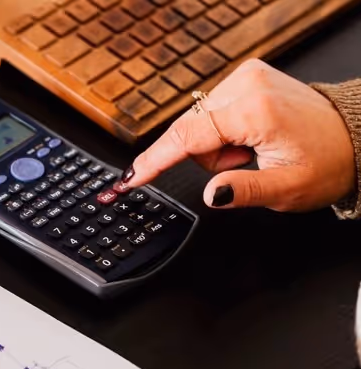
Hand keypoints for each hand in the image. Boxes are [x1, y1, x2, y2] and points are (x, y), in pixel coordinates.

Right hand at [124, 59, 355, 211]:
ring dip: (216, 145)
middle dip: (208, 156)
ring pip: (198, 123)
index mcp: (256, 110)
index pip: (187, 137)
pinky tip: (249, 136)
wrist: (353, 137)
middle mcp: (247, 85)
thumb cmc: (327, 161)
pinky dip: (222, 131)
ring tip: (252, 150)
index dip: (155, 161)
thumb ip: (244, 192)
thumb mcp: (288, 190)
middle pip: (190, 131)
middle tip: (246, 164)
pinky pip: (210, 112)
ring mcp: (246, 76)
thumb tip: (211, 193)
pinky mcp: (246, 76)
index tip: (129, 178)